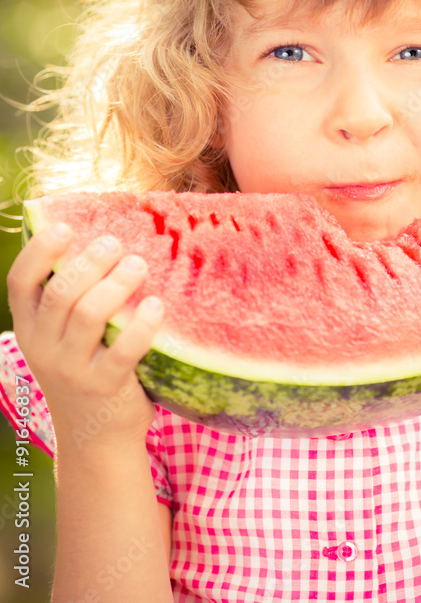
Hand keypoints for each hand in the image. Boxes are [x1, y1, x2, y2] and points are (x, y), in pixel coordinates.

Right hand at [7, 224, 163, 452]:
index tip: (65, 227)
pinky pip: (123, 351)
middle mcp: (43, 348)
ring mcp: (71, 371)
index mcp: (29, 328)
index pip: (20, 283)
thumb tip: (104, 240)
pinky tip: (156, 306)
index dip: (39, 251)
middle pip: (60, 293)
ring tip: (139, 265)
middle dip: (90, 262)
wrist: (95, 438)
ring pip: (89, 315)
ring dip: (117, 284)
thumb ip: (72, 299)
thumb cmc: (85, 369)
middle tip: (116, 243)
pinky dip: (141, 325)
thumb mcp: (63, 337)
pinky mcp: (103, 388)